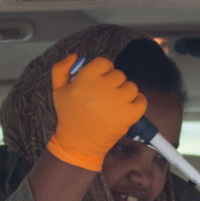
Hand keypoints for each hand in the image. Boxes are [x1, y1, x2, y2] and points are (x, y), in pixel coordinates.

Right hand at [46, 54, 147, 171]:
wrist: (78, 144)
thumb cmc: (69, 116)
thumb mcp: (58, 90)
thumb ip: (61, 69)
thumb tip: (75, 56)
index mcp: (85, 79)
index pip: (104, 62)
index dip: (103, 71)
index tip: (99, 81)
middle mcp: (102, 88)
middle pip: (119, 74)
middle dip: (113, 84)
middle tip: (104, 97)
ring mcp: (117, 101)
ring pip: (131, 86)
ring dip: (124, 94)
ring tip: (113, 105)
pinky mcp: (129, 114)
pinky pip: (141, 100)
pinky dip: (137, 103)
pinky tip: (125, 109)